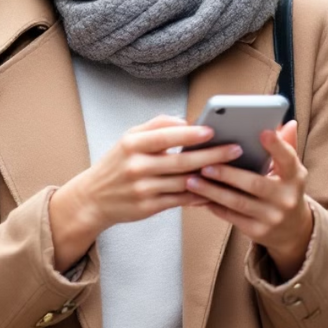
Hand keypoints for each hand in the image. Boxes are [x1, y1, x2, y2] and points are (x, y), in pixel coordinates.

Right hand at [49, 115, 237, 270]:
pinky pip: (181, 199)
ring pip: (185, 182)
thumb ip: (155, 127)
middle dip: (212, 155)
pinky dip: (200, 194)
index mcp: (131, 144)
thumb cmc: (116, 165)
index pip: (164, 136)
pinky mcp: (149, 207)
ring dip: (211, 176)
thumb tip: (186, 121)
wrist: (93, 198)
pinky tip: (216, 189)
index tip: (212, 130)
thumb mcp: (127, 139)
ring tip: (232, 169)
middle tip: (234, 149)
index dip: (190, 134)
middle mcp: (136, 166)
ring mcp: (143, 188)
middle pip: (181, 161)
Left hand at [184, 119, 313, 278]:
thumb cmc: (283, 189)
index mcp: (295, 177)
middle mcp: (286, 198)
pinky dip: (213, 205)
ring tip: (191, 180)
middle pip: (254, 184)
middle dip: (227, 174)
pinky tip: (196, 196)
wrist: (293, 230)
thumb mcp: (289, 171)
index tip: (262, 131)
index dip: (277, 146)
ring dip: (212, 191)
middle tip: (204, 164)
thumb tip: (287, 122)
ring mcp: (272, 217)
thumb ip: (284, 147)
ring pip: (237, 202)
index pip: (288, 160)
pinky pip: (231, 217)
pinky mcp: (258, 231)